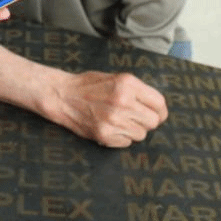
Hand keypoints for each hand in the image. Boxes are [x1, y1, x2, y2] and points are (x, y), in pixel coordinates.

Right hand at [53, 71, 167, 147]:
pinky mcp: (104, 134)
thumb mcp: (115, 78)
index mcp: (127, 84)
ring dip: (133, 130)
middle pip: (153, 121)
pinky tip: (110, 127)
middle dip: (146, 121)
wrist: (60, 95)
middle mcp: (123, 101)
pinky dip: (121, 138)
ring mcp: (113, 119)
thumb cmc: (87, 85)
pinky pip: (127, 143)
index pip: (159, 103)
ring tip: (118, 121)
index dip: (160, 111)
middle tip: (134, 117)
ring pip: (141, 134)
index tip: (158, 114)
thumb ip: (137, 90)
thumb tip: (156, 107)